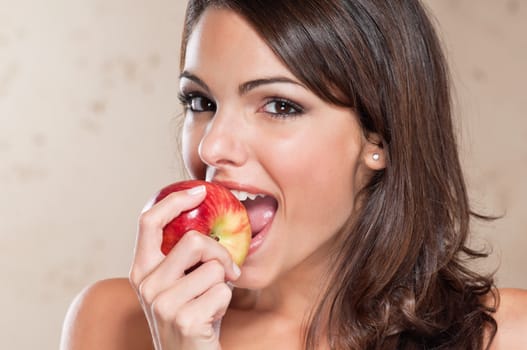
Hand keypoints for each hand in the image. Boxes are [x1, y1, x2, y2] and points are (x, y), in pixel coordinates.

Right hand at [129, 185, 240, 349]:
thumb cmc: (189, 316)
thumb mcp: (176, 284)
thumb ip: (181, 256)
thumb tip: (209, 219)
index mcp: (141, 269)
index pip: (149, 222)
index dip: (174, 201)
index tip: (200, 192)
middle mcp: (146, 284)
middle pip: (194, 241)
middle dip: (220, 253)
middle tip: (228, 270)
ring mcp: (163, 304)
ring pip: (214, 267)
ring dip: (223, 283)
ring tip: (210, 300)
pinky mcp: (185, 320)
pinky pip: (223, 291)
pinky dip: (225, 302)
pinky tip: (211, 317)